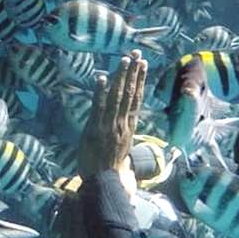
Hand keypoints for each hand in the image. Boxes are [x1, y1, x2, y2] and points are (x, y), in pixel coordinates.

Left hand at [78, 51, 146, 183]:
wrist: (105, 183)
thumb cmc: (113, 170)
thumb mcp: (123, 152)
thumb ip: (123, 137)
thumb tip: (126, 129)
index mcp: (129, 127)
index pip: (136, 99)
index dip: (140, 80)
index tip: (143, 65)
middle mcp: (122, 123)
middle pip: (129, 93)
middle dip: (133, 72)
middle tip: (136, 54)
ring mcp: (110, 126)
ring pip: (117, 97)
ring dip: (120, 77)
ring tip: (124, 60)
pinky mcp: (95, 129)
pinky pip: (98, 107)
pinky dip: (100, 92)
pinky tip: (102, 78)